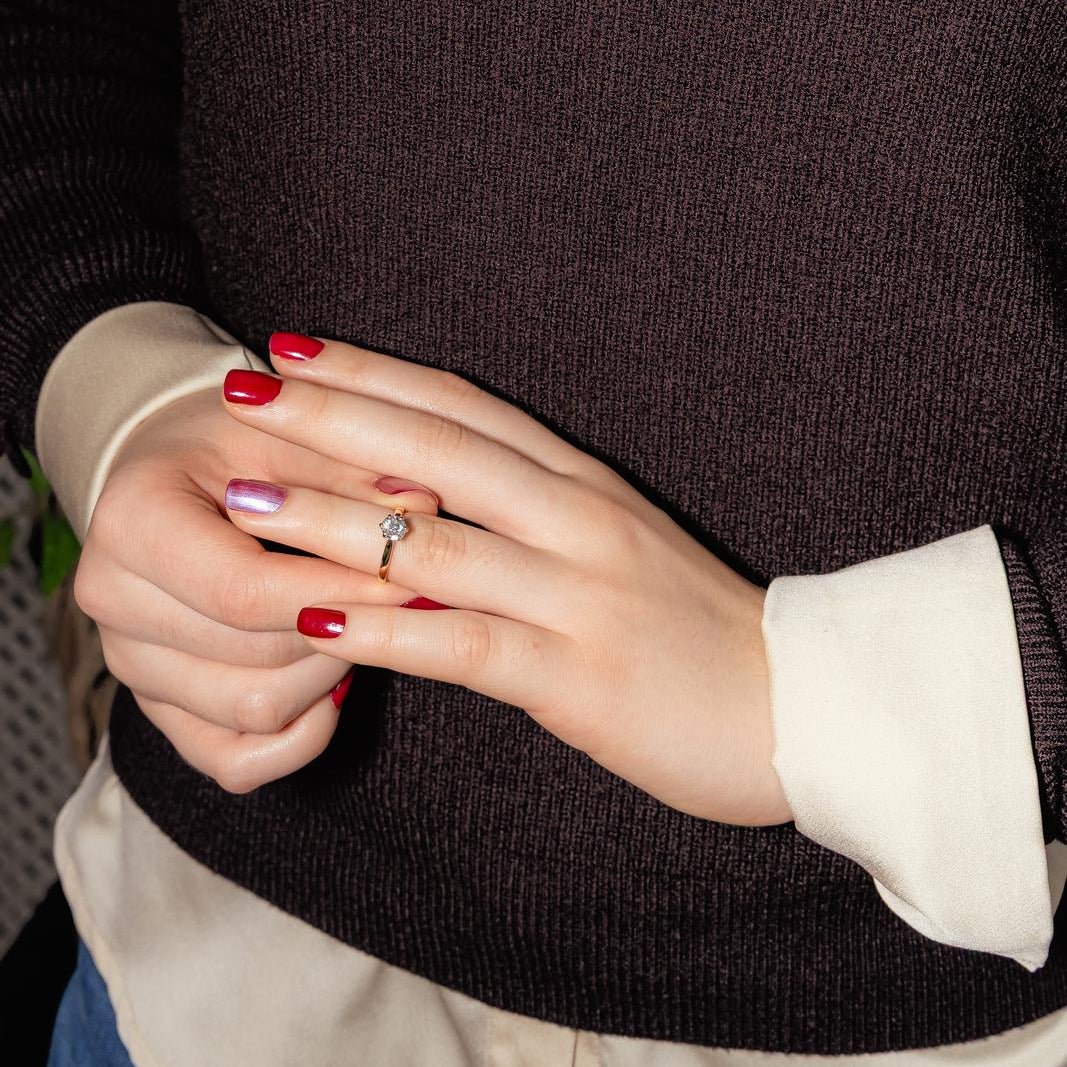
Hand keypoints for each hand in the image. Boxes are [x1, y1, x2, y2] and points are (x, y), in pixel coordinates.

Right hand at [72, 385, 440, 792]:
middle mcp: (113, 601)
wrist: (179, 474)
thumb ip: (352, 470)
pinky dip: (299, 735)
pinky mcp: (160, 708)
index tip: (409, 577)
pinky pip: (237, 762)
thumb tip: (423, 506)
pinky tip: (333, 683)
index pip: (244, 592)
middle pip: (256, 662)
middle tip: (396, 595)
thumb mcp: (292, 432)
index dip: (340, 593)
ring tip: (360, 622)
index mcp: (132, 523)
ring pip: (254, 713)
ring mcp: (131, 664)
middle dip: (345, 631)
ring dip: (329, 675)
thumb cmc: (237, 446)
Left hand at [219, 333, 791, 825]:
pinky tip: (318, 619)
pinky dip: (386, 631)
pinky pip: (464, 645)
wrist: (794, 707)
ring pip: (434, 543)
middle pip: (437, 452)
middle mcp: (577, 522)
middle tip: (242, 391)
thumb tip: (435, 514)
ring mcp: (578, 595)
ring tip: (245, 497)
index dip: (374, 374)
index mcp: (584, 486)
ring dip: (331, 519)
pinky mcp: (578, 676)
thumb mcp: (616, 550)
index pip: (463, 410)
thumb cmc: (696, 629)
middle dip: (332, 417)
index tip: (295, 350)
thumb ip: (536, 521)